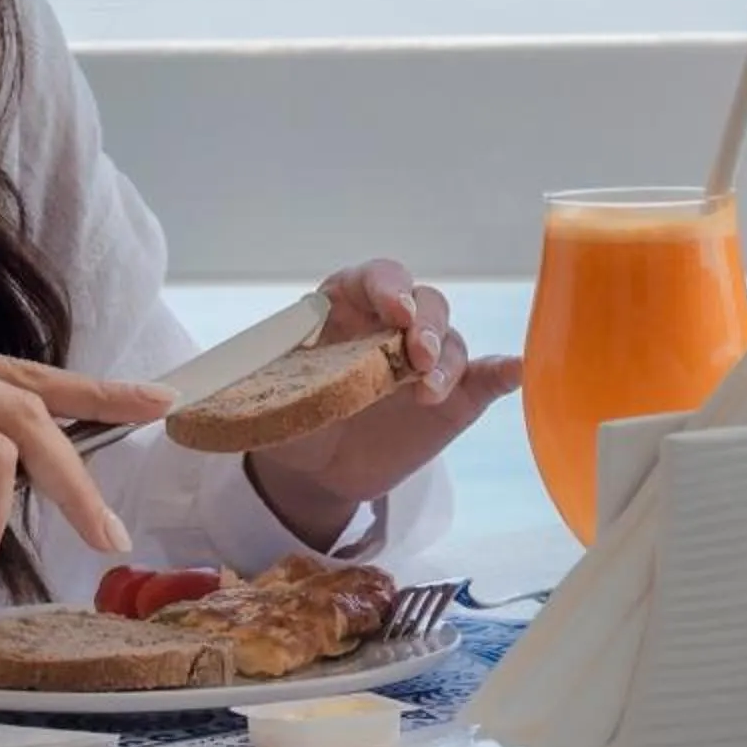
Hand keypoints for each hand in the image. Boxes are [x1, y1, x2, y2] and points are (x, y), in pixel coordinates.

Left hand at [244, 259, 523, 547]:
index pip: (377, 277)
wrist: (319, 469)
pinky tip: (514, 370)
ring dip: (445, 360)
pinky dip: (502, 371)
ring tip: (428, 391)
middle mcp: (395, 324)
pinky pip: (484, 377)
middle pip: (424, 303)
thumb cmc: (293, 419)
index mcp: (349, 305)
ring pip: (451, 341)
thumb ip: (269, 393)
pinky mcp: (454, 397)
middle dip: (424, 325)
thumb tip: (231, 397)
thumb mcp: (271, 403)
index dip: (388, 287)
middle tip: (415, 356)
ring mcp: (427, 360)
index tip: (393, 310)